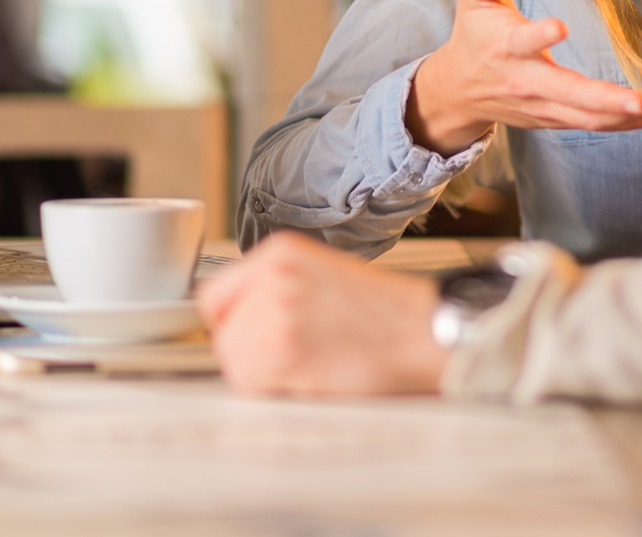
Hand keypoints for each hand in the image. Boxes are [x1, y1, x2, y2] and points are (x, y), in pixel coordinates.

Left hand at [199, 233, 445, 395]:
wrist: (425, 332)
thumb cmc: (387, 315)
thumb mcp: (323, 276)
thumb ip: (276, 290)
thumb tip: (239, 324)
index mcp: (281, 251)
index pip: (216, 294)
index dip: (235, 325)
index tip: (253, 339)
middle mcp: (272, 274)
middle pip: (224, 333)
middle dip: (251, 354)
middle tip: (297, 360)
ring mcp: (275, 310)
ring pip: (235, 361)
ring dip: (265, 376)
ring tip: (311, 366)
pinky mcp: (283, 349)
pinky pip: (251, 383)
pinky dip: (277, 390)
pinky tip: (314, 377)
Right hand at [406, 0, 641, 154]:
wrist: (458, 91)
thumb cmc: (474, 37)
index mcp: (507, 47)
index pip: (524, 41)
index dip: (540, 35)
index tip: (561, 26)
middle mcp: (527, 81)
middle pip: (569, 95)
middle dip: (607, 100)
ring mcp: (543, 106)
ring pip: (589, 117)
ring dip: (630, 115)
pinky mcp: (555, 118)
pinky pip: (594, 125)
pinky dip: (628, 124)